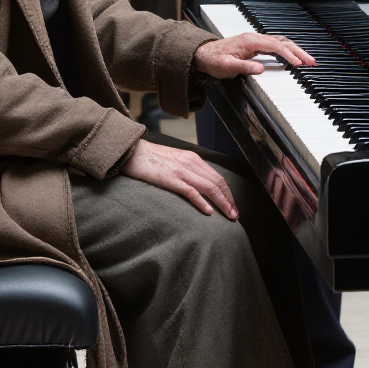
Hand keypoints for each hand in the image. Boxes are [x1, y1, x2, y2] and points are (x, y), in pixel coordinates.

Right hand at [121, 138, 238, 218]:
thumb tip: (200, 184)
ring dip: (222, 203)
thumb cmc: (152, 158)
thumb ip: (188, 169)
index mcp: (193, 158)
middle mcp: (191, 163)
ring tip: (229, 215)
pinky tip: (209, 212)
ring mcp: (181, 171)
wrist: (132, 152)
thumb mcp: (175, 160)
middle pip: (217, 183)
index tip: (233, 205)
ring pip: (209, 187)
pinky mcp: (171, 179)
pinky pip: (191, 191)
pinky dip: (202, 202)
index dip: (228, 192)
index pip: (217, 177)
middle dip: (229, 200)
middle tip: (235, 215)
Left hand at [194, 31, 314, 79]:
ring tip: (307, 60)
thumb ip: (244, 67)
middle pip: (282, 42)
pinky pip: (276, 46)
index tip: (298, 63)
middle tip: (311, 61)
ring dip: (295, 51)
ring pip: (281, 42)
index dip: (288, 55)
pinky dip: (287, 51)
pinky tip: (293, 57)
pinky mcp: (256, 45)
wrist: (204, 54)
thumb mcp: (227, 66)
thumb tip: (260, 68)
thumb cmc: (214, 59)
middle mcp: (255, 38)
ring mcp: (256, 41)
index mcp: (250, 41)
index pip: (275, 46)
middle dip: (298, 51)